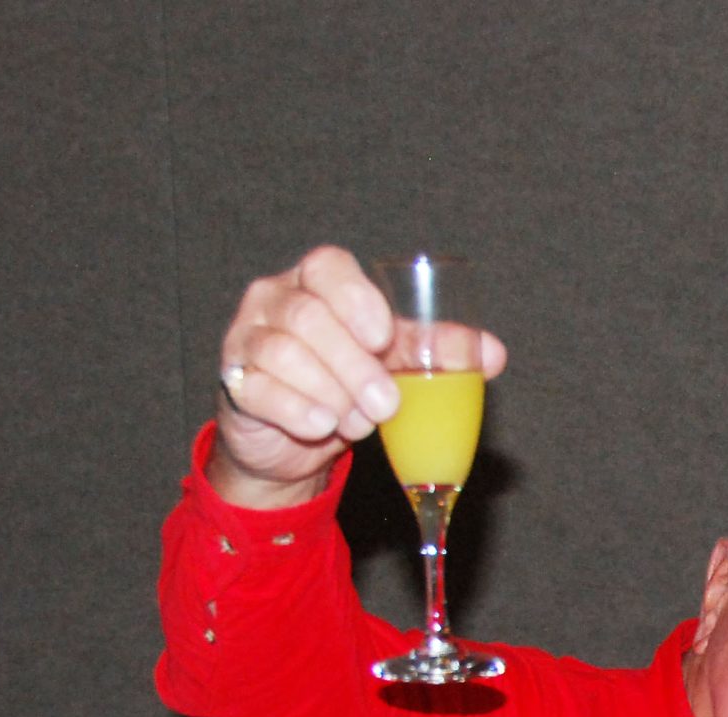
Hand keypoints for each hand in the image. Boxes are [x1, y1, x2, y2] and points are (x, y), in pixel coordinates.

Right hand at [206, 246, 508, 507]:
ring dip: (330, 393)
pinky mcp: (234, 381)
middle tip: (386, 405)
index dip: (356, 298)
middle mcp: (274, 299)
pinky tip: (322, 426)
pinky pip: (259, 389)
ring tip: (357, 422)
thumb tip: (494, 353)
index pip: (327, 266)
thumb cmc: (349, 384)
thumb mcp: (395, 364)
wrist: (299, 439)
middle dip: (353, 365)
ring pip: (282, 352)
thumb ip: (436, 352)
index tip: (384, 339)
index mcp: (317, 282)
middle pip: (308, 316)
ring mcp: (246, 338)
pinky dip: (298, 411)